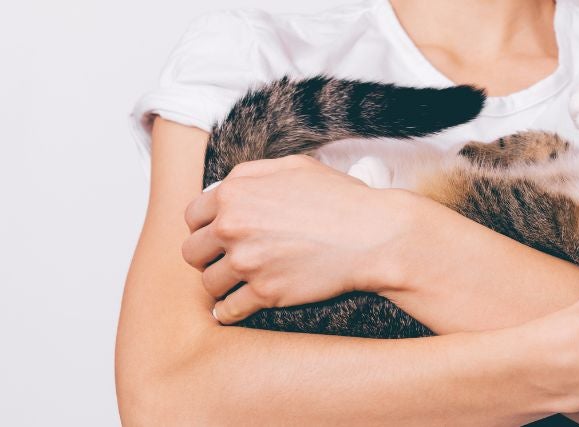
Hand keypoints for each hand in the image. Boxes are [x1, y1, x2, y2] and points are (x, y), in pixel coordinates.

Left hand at [181, 155, 418, 323]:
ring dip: (222, 284)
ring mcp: (248, 263)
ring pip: (209, 283)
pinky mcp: (266, 293)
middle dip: (208, 257)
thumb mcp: (294, 167)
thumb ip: (252, 174)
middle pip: (193, 252)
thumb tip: (228, 187)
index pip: (192, 216)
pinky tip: (236, 307)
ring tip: (238, 283)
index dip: (205, 226)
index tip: (218, 236)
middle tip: (227, 260)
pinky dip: (229, 311)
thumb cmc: (340, 198)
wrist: (373, 235)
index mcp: (235, 194)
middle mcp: (233, 227)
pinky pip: (228, 310)